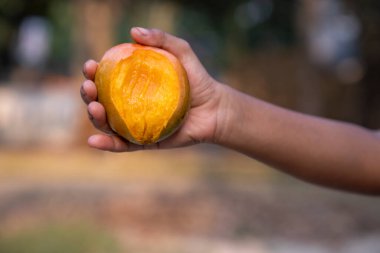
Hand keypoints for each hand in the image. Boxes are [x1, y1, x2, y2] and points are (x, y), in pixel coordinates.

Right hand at [80, 27, 222, 150]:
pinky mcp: (144, 142)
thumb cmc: (197, 80)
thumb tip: (133, 32)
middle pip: (101, 100)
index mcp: (132, 84)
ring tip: (95, 107)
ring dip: (94, 117)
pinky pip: (122, 145)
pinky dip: (106, 145)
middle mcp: (129, 105)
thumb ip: (161, 39)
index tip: (90, 66)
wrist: (214, 109)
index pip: (106, 78)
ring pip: (107, 123)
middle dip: (88, 93)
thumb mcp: (182, 53)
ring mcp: (135, 124)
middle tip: (88, 87)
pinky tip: (93, 141)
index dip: (93, 72)